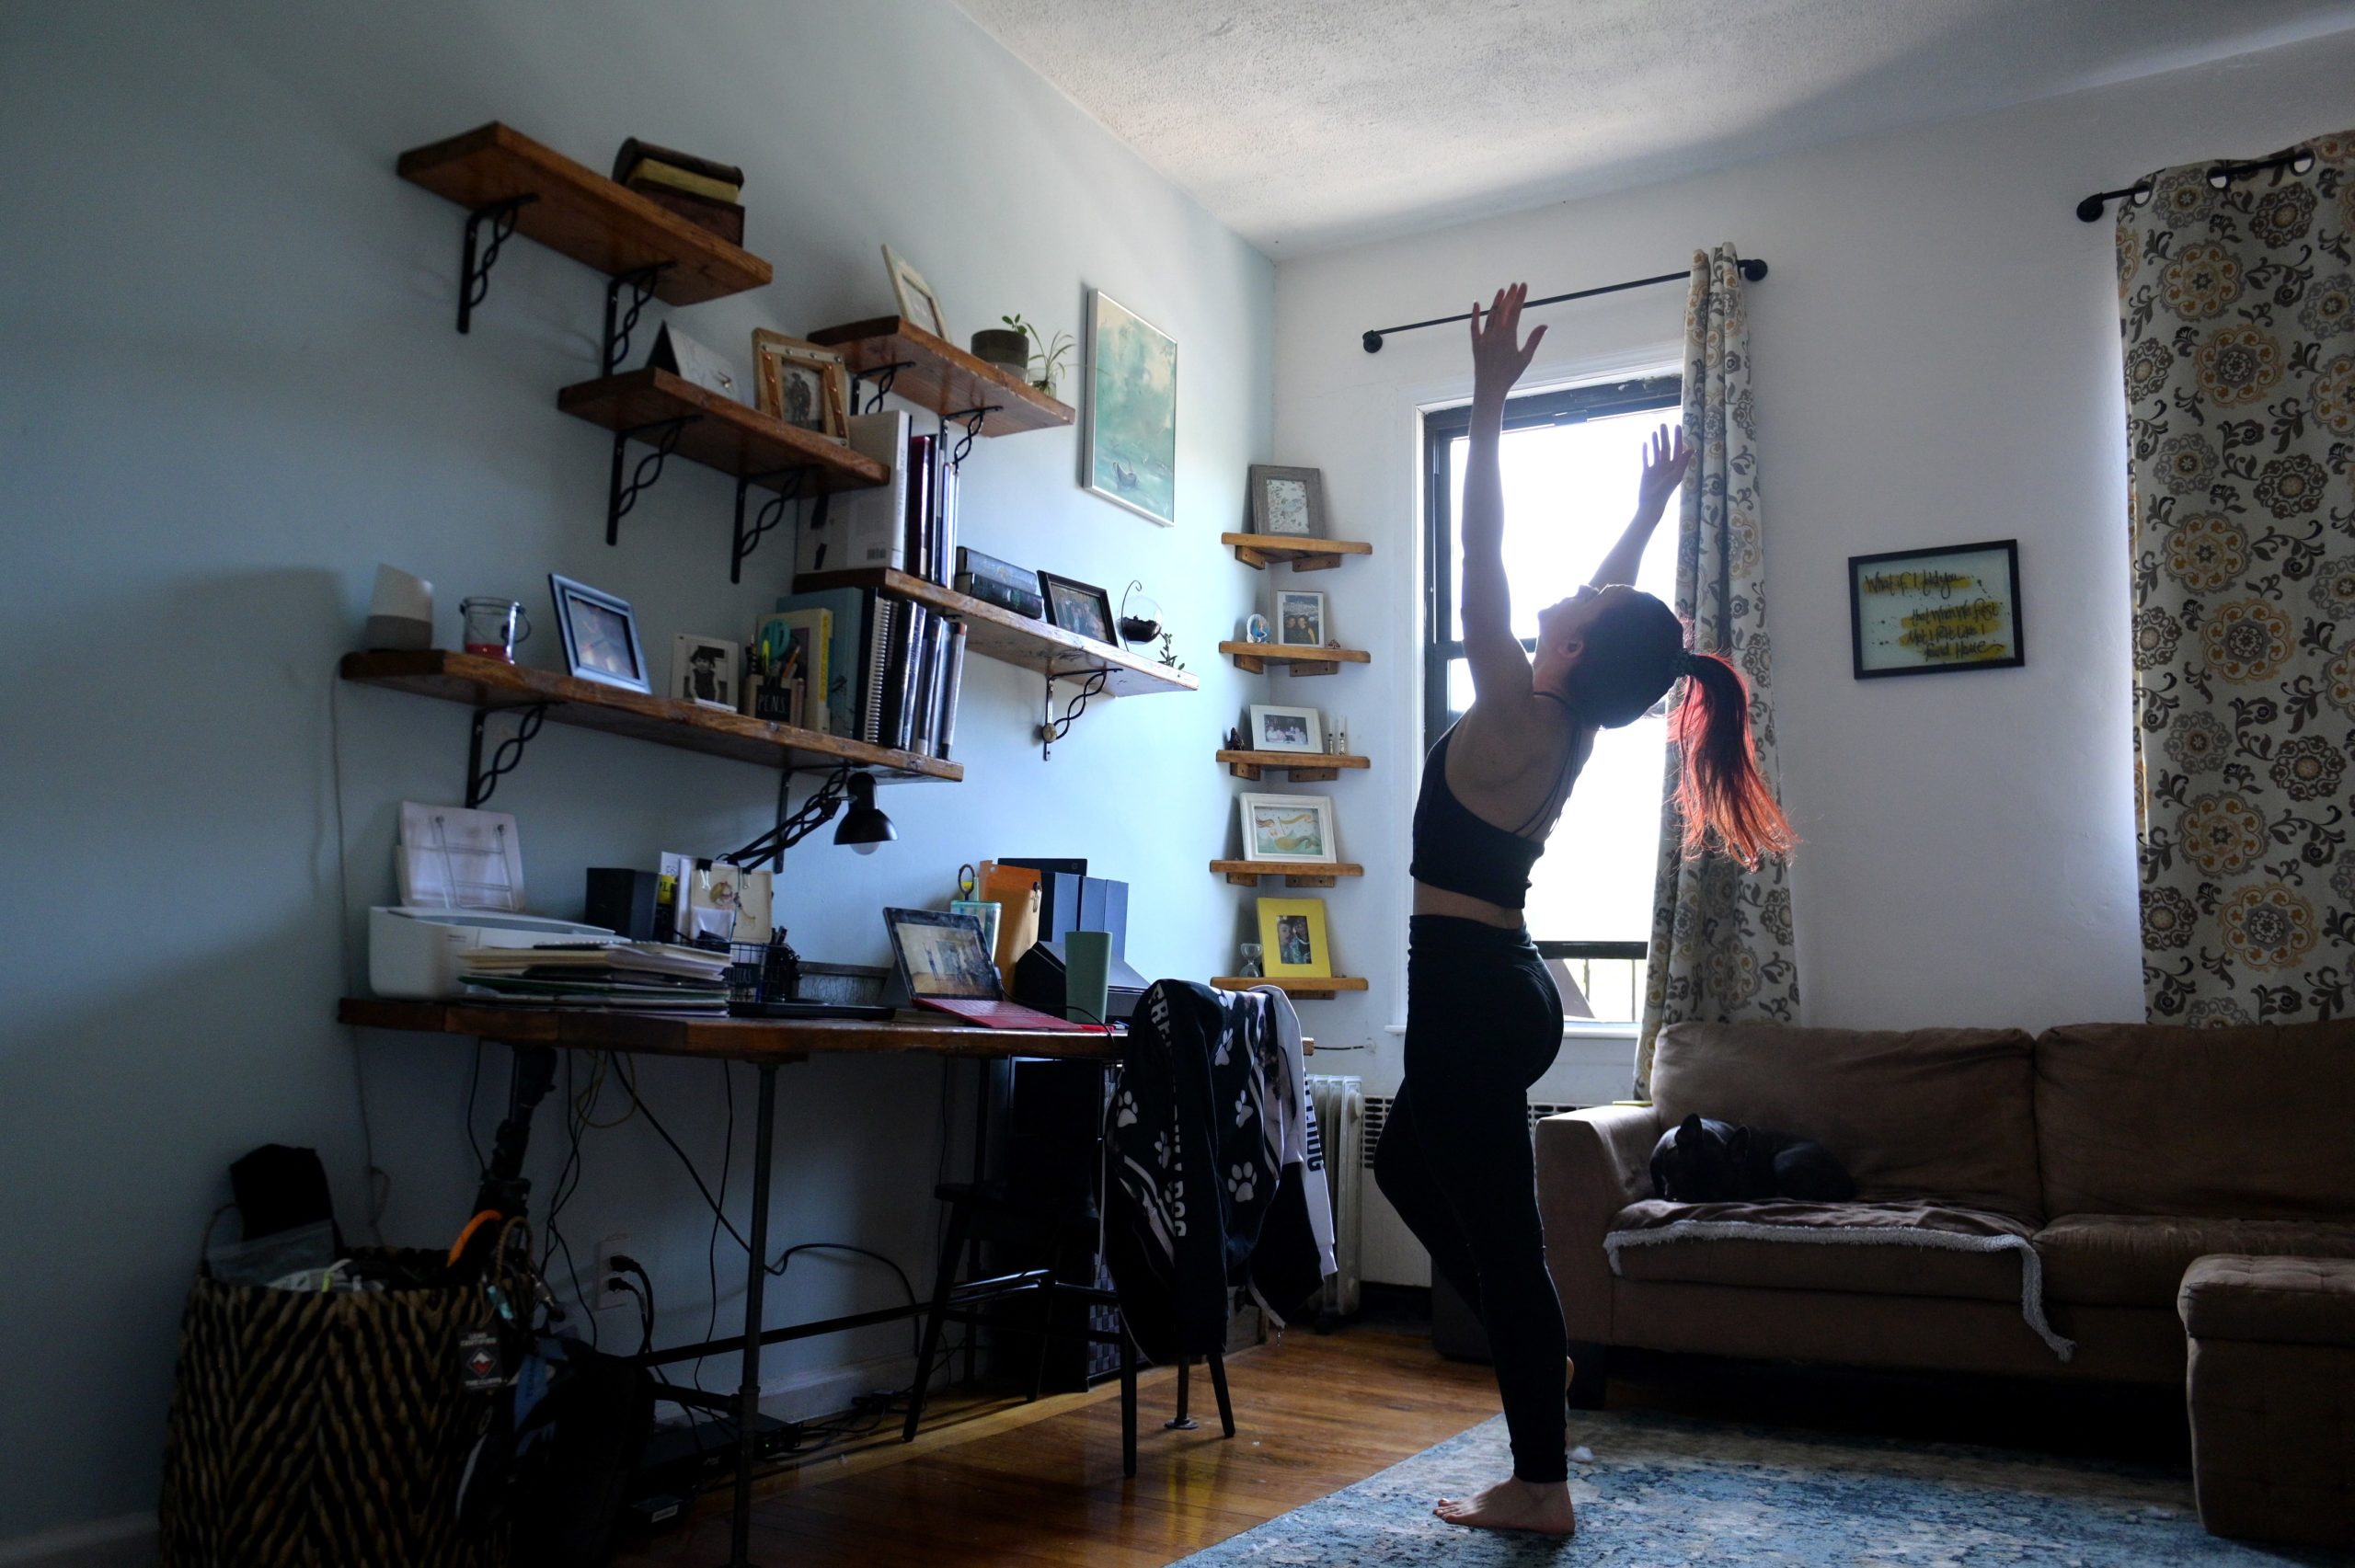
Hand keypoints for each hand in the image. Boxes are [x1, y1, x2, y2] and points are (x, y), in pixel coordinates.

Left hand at [1469, 283, 1544, 400]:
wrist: (1490, 387)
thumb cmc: (1510, 374)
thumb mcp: (1525, 358)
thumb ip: (1534, 340)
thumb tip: (1544, 325)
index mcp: (1508, 337)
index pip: (1515, 311)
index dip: (1519, 297)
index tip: (1523, 286)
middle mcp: (1495, 335)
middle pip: (1503, 310)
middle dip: (1510, 296)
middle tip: (1515, 285)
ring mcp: (1484, 338)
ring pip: (1490, 316)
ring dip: (1496, 302)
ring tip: (1502, 290)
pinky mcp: (1476, 344)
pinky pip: (1474, 326)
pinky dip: (1475, 314)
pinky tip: (1477, 303)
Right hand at [1634, 424, 1689, 518]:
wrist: (1650, 503)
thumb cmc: (1664, 492)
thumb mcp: (1675, 476)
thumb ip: (1683, 462)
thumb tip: (1692, 448)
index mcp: (1674, 466)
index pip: (1677, 448)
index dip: (1678, 437)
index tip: (1677, 426)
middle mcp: (1666, 466)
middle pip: (1666, 447)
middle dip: (1665, 436)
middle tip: (1663, 424)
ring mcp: (1655, 468)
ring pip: (1656, 451)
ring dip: (1655, 441)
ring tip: (1655, 431)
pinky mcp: (1646, 472)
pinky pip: (1646, 459)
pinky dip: (1645, 451)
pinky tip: (1645, 443)